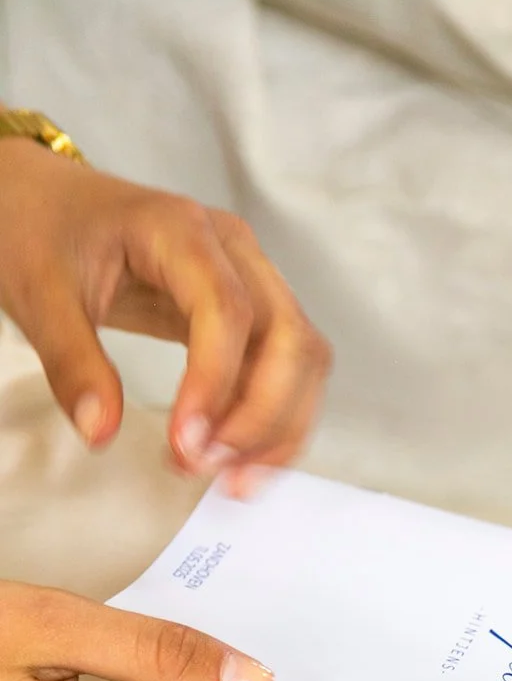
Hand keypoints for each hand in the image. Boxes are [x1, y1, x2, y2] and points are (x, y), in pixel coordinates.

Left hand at [0, 137, 331, 487]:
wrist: (46, 201)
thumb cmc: (45, 229)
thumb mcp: (40, 295)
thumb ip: (72, 363)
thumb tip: (101, 430)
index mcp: (182, 230)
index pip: (228, 311)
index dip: (216, 383)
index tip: (187, 442)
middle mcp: (233, 251)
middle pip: (289, 336)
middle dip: (261, 415)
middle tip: (208, 466)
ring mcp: (250, 277)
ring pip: (303, 357)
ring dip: (279, 425)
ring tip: (232, 478)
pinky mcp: (249, 310)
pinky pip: (287, 366)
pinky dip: (274, 417)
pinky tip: (240, 456)